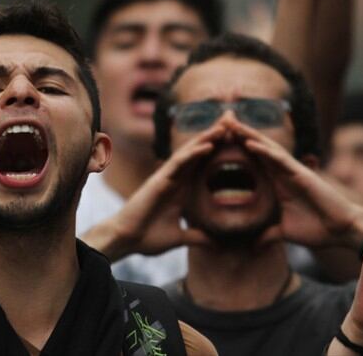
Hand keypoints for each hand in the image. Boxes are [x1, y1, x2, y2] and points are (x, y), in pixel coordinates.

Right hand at [92, 124, 221, 259]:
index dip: (218, 149)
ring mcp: (166, 178)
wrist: (127, 241)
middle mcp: (175, 179)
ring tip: (225, 125)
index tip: (236, 138)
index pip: (202, 163)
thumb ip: (197, 236)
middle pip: (198, 151)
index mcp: (181, 189)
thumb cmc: (148, 238)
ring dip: (207, 138)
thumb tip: (215, 243)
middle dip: (215, 135)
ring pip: (190, 152)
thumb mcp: (180, 238)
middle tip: (233, 119)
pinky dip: (193, 154)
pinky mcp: (159, 181)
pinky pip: (178, 164)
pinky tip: (208, 145)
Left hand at [226, 118, 362, 248]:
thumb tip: (255, 244)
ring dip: (248, 135)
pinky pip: (280, 160)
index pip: (254, 160)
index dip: (238, 147)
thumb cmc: (317, 229)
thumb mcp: (284, 232)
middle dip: (240, 134)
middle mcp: (284, 173)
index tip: (220, 138)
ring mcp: (292, 172)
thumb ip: (269, 234)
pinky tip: (249, 143)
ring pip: (267, 148)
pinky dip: (264, 151)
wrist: (341, 232)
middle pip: (258, 148)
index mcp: (278, 182)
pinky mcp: (302, 175)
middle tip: (221, 120)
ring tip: (230, 124)